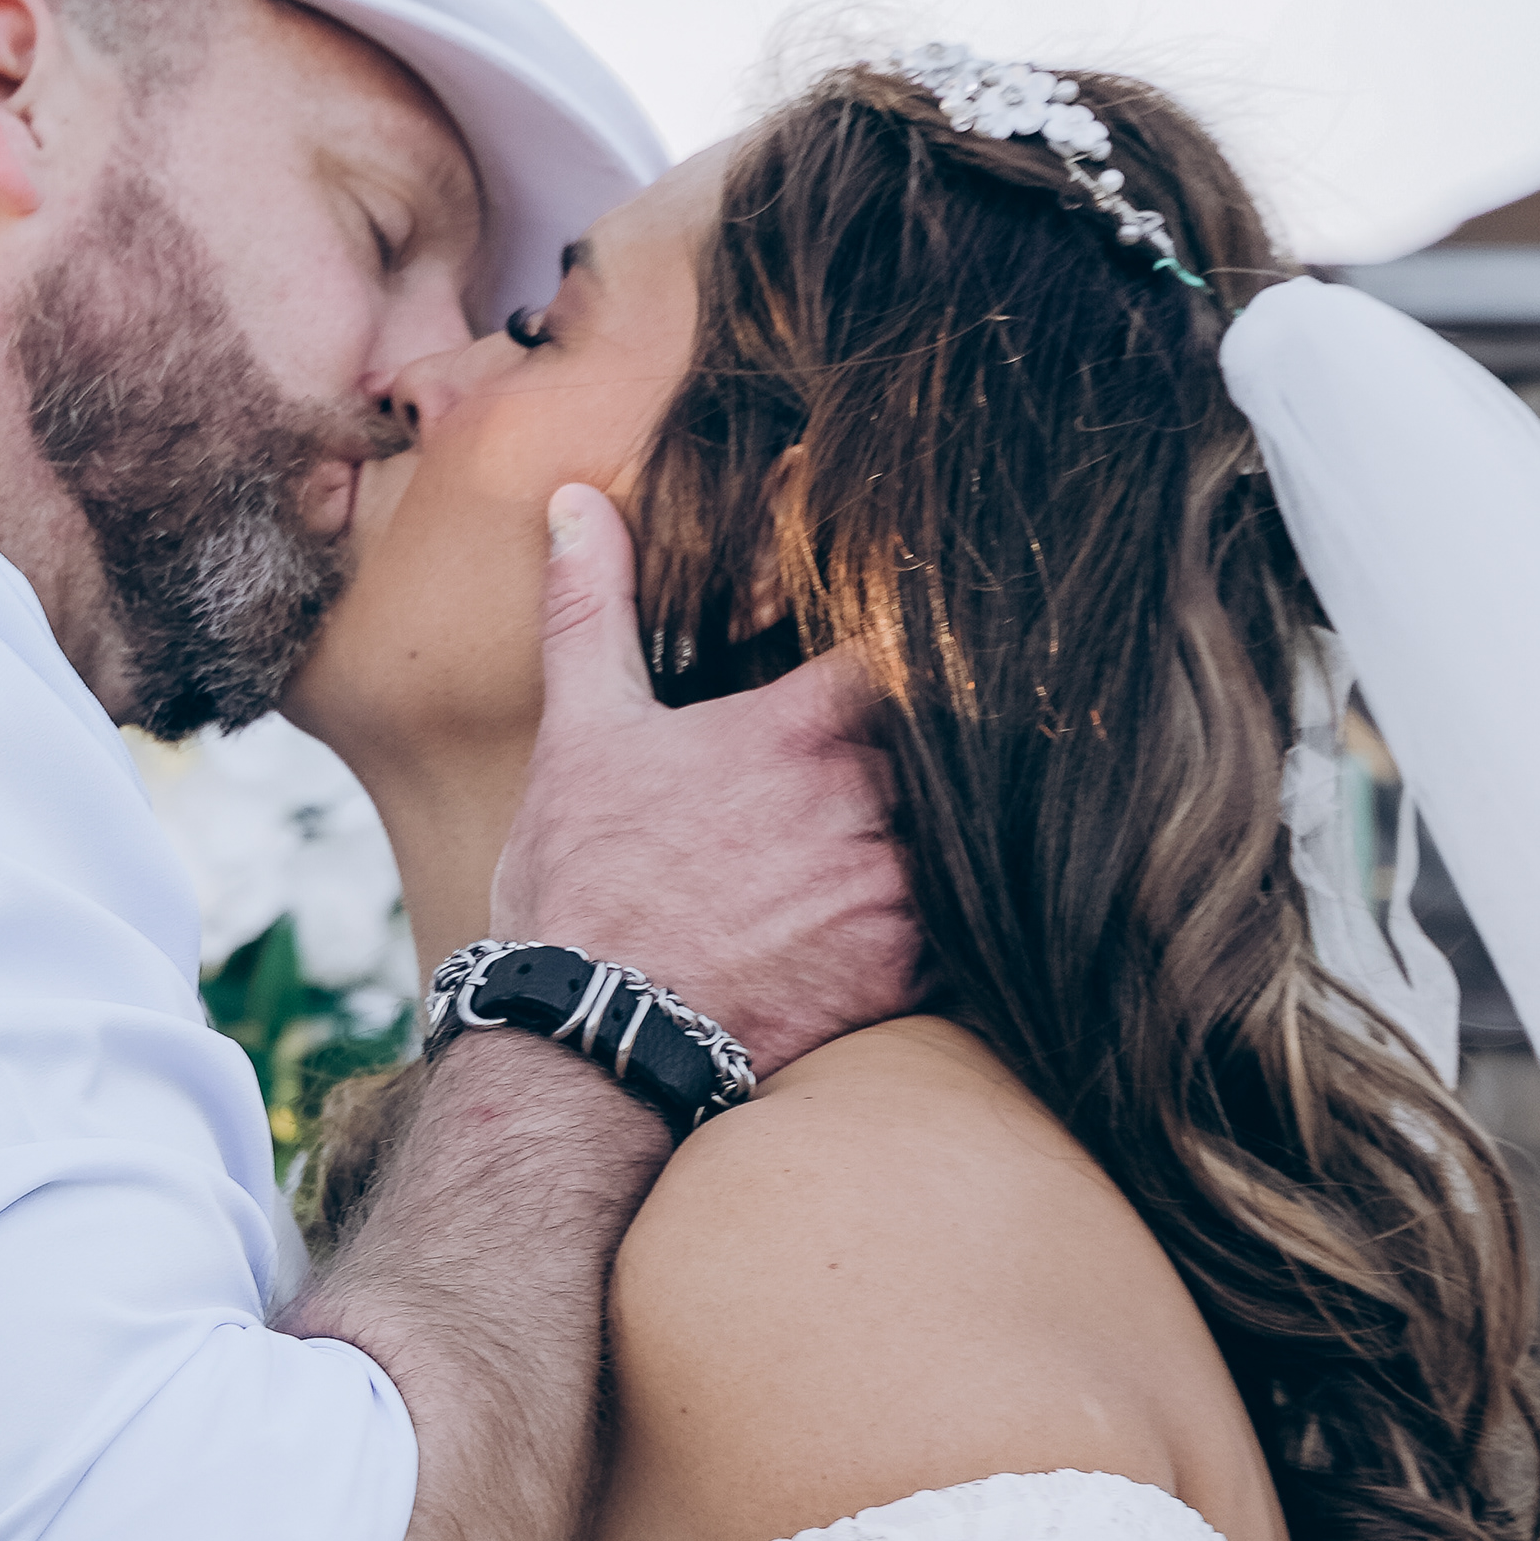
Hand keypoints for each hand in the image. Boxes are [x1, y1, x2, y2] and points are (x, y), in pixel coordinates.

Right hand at [488, 485, 912, 1076]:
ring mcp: (892, 889)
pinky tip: (906, 906)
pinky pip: (964, 926)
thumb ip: (594, 607)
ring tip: (912, 829)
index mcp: (800, 728)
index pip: (906, 646)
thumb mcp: (581, 730)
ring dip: (941, 827)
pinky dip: (947, 914)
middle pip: (947, 743)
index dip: (914, 637)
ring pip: (961, 832)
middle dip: (925, 744)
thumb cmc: (583, 879)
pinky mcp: (906, 971)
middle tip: (908, 748)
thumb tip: (575, 502)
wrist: (593, 1038)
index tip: (912, 636)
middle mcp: (864, 801)